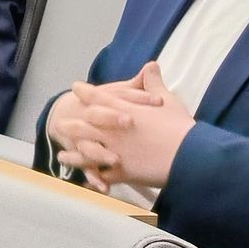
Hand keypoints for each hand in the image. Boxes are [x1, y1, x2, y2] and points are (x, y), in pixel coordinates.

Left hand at [58, 62, 194, 189]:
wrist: (189, 156)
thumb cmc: (180, 126)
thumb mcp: (168, 100)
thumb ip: (154, 83)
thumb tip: (150, 65)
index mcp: (125, 111)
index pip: (99, 98)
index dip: (86, 92)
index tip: (75, 88)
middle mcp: (115, 131)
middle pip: (86, 126)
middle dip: (72, 125)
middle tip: (59, 123)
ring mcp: (116, 152)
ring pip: (88, 152)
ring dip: (74, 154)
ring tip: (62, 155)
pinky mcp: (123, 172)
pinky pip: (103, 176)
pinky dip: (93, 180)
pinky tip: (85, 182)